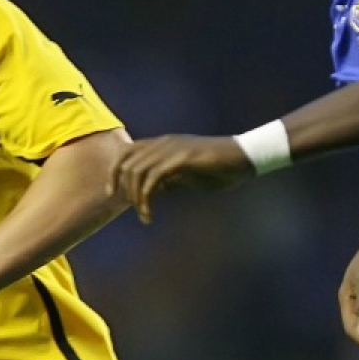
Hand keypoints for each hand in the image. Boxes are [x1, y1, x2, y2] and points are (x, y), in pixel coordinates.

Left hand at [107, 135, 253, 222]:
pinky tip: (149, 215)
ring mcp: (172, 149)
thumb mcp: (189, 176)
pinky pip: (153, 178)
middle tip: (134, 210)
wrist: (246, 158)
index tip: (112, 193)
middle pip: (126, 163)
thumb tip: (154, 191)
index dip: (113, 172)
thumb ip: (170, 180)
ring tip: (144, 216)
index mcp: (163, 144)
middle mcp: (163, 143)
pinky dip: (146, 199)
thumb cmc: (220, 168)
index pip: (126, 152)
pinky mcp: (182, 158)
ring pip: (137, 172)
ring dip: (136, 198)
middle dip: (123, 189)